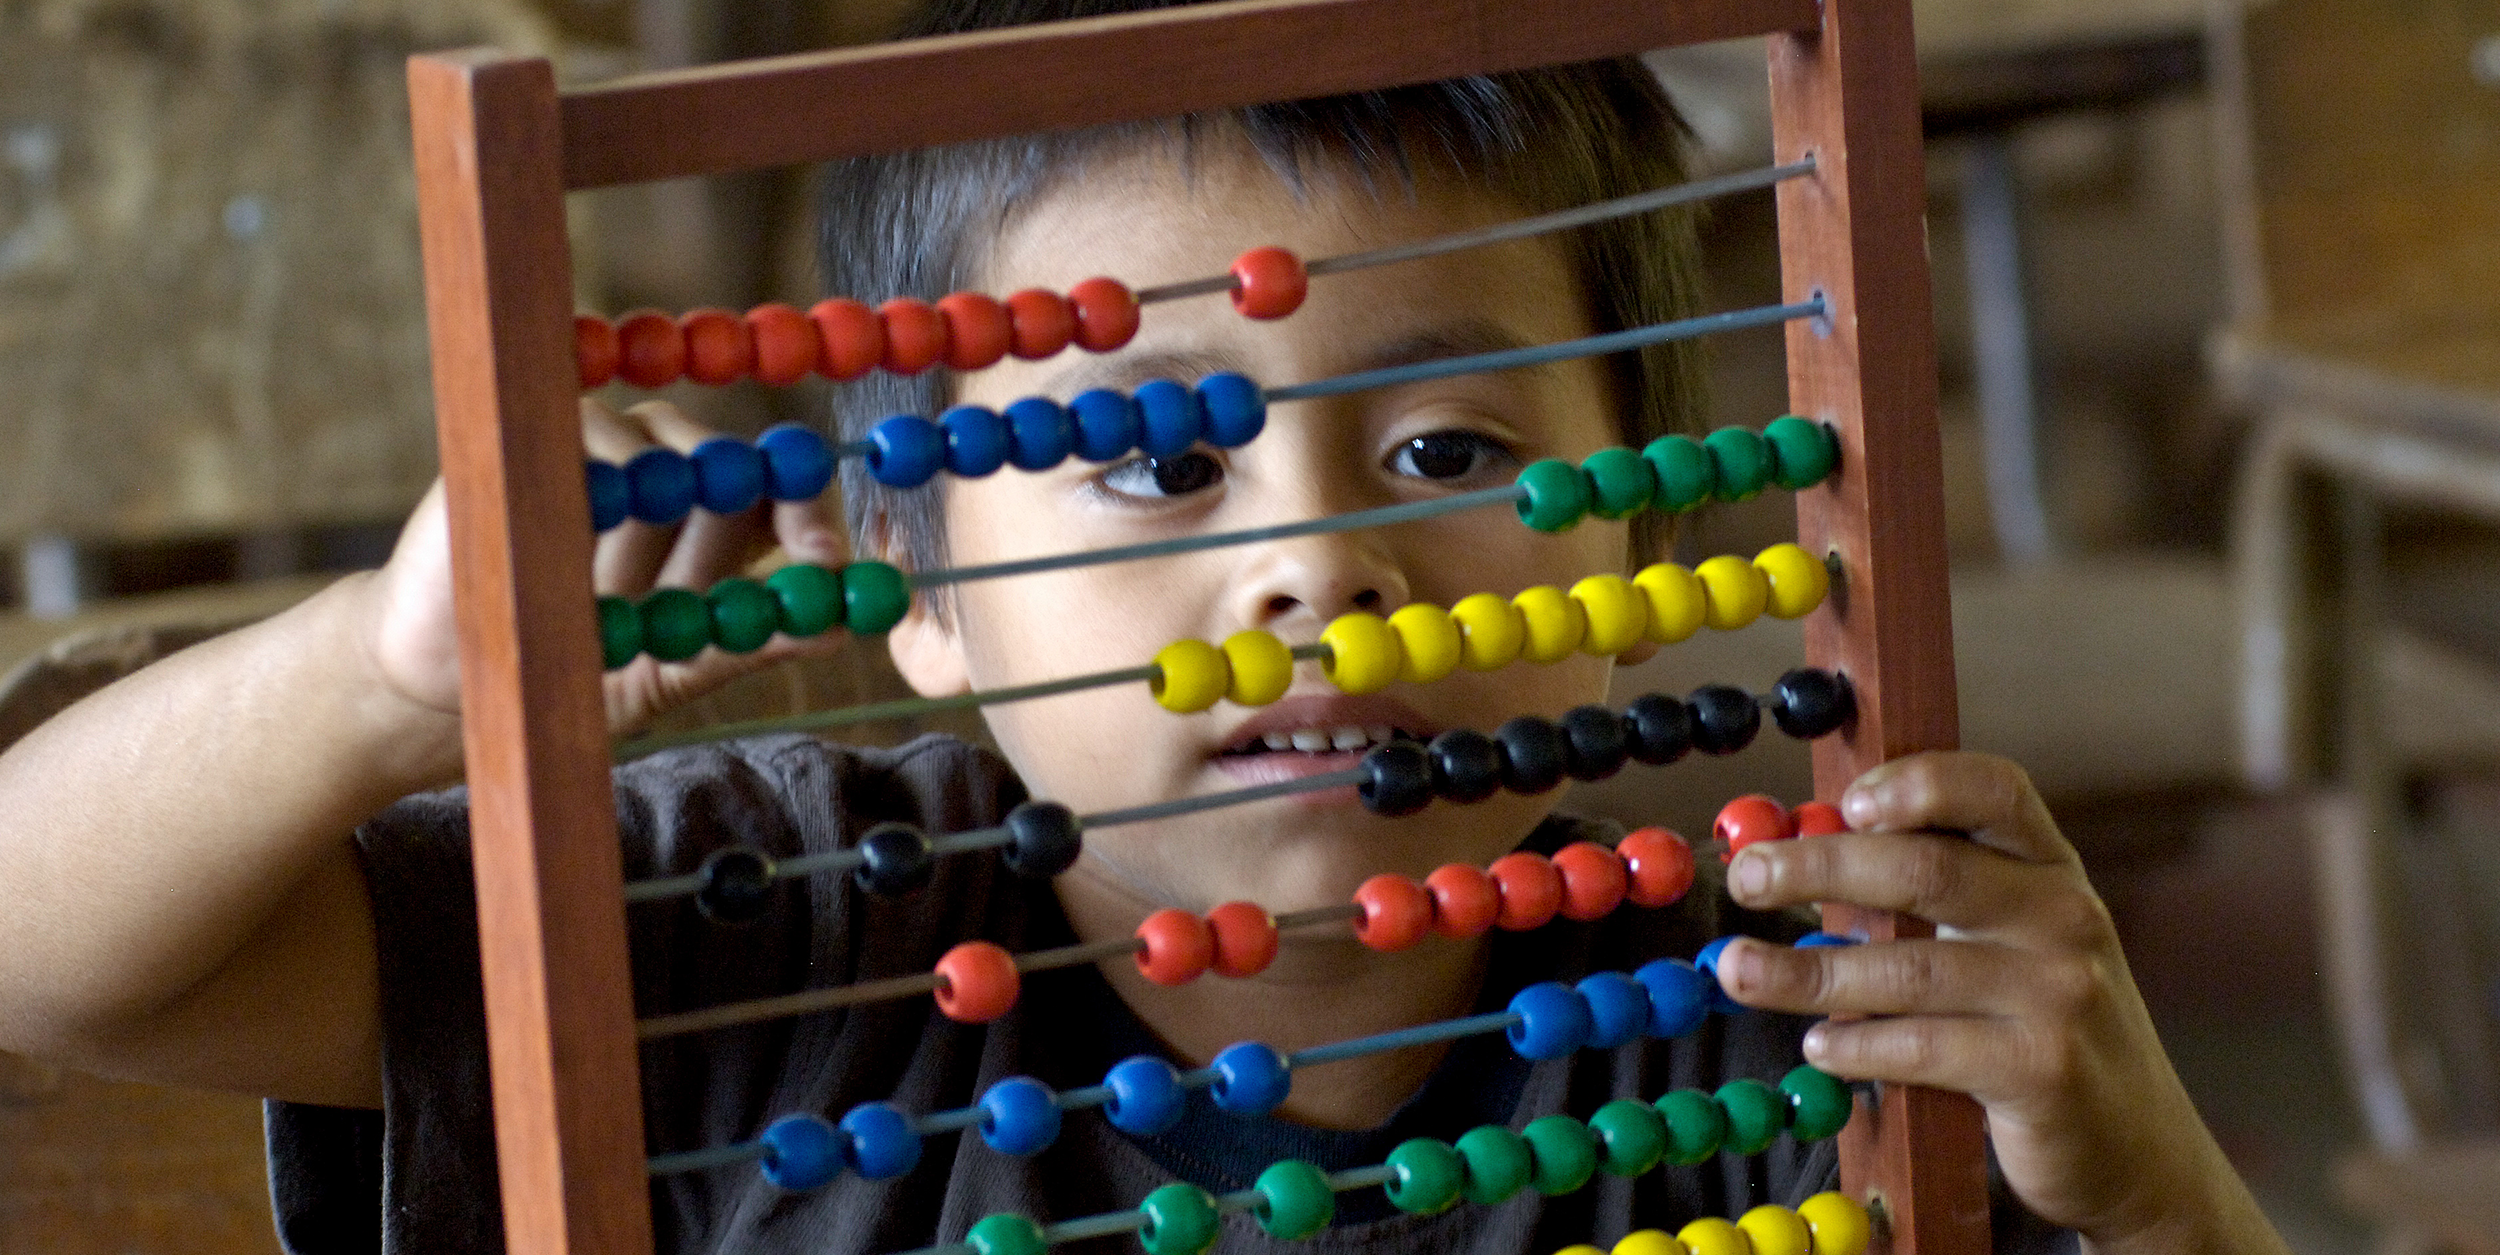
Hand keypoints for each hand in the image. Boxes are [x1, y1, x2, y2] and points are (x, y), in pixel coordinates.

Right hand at [360, 397, 853, 738]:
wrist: (455, 678)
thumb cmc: (572, 672)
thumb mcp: (673, 669)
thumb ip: (749, 644)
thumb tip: (840, 627)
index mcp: (718, 525)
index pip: (788, 493)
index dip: (814, 519)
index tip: (824, 561)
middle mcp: (676, 473)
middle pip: (741, 469)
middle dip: (721, 542)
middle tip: (684, 597)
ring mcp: (615, 447)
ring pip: (676, 459)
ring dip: (645, 546)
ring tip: (590, 598)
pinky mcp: (551, 433)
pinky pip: (609, 443)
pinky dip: (603, 505)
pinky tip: (565, 549)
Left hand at [1712, 752, 2288, 1254]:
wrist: (2137, 1146)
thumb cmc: (2041, 1024)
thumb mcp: (2012, 938)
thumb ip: (1935, 892)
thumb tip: (1796, 856)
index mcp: (2052, 868)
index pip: (1995, 791)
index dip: (1917, 784)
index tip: (1843, 799)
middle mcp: (2065, 917)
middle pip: (1925, 869)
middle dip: (1818, 867)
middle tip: (1745, 878)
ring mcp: (2061, 994)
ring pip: (1906, 968)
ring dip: (1805, 970)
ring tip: (1738, 970)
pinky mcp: (2043, 1070)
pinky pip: (1923, 1046)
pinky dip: (1856, 1045)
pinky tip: (1817, 1046)